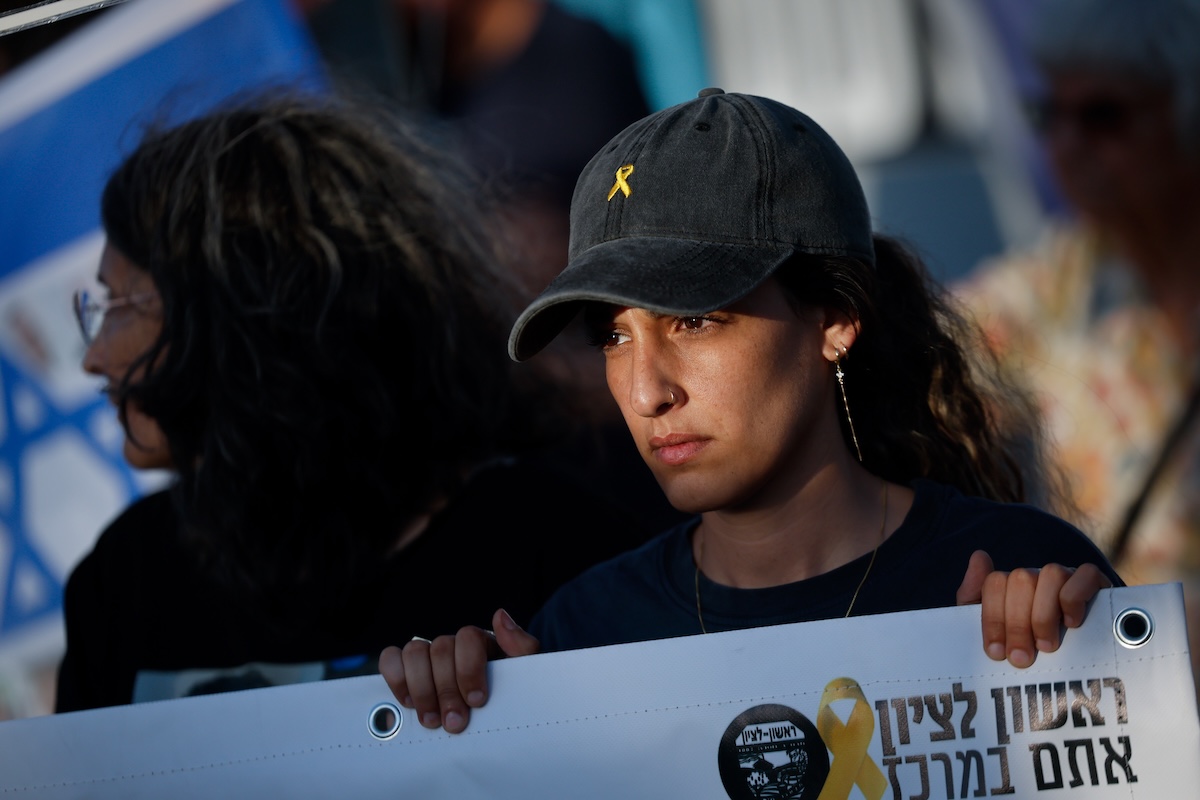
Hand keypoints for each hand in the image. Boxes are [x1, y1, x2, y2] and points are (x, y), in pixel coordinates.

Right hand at [378, 608, 539, 733]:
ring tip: (432, 720)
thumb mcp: (525, 673)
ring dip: (421, 689)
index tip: (477, 701)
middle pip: (439, 648)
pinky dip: (396, 678)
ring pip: (414, 651)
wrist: (496, 716)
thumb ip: (522, 645)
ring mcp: (427, 654)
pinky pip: (390, 659)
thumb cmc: (510, 693)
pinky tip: (409, 702)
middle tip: (454, 722)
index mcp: (481, 641)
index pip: (468, 637)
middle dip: (445, 689)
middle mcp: (452, 643)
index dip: (469, 668)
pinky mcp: (406, 669)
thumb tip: (500, 616)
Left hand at [956, 550, 1111, 668]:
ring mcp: (1067, 577)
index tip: (997, 653)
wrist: (1080, 670)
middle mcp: (1038, 577)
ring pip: (1051, 574)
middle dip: (1017, 624)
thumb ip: (973, 596)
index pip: (994, 582)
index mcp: (1011, 586)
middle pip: (1020, 579)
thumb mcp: (996, 630)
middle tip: (1022, 658)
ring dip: (1044, 615)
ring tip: (1046, 646)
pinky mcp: (1096, 583)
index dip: (992, 618)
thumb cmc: (1030, 648)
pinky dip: (1075, 599)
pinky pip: (1085, 574)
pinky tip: (1072, 624)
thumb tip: (979, 555)